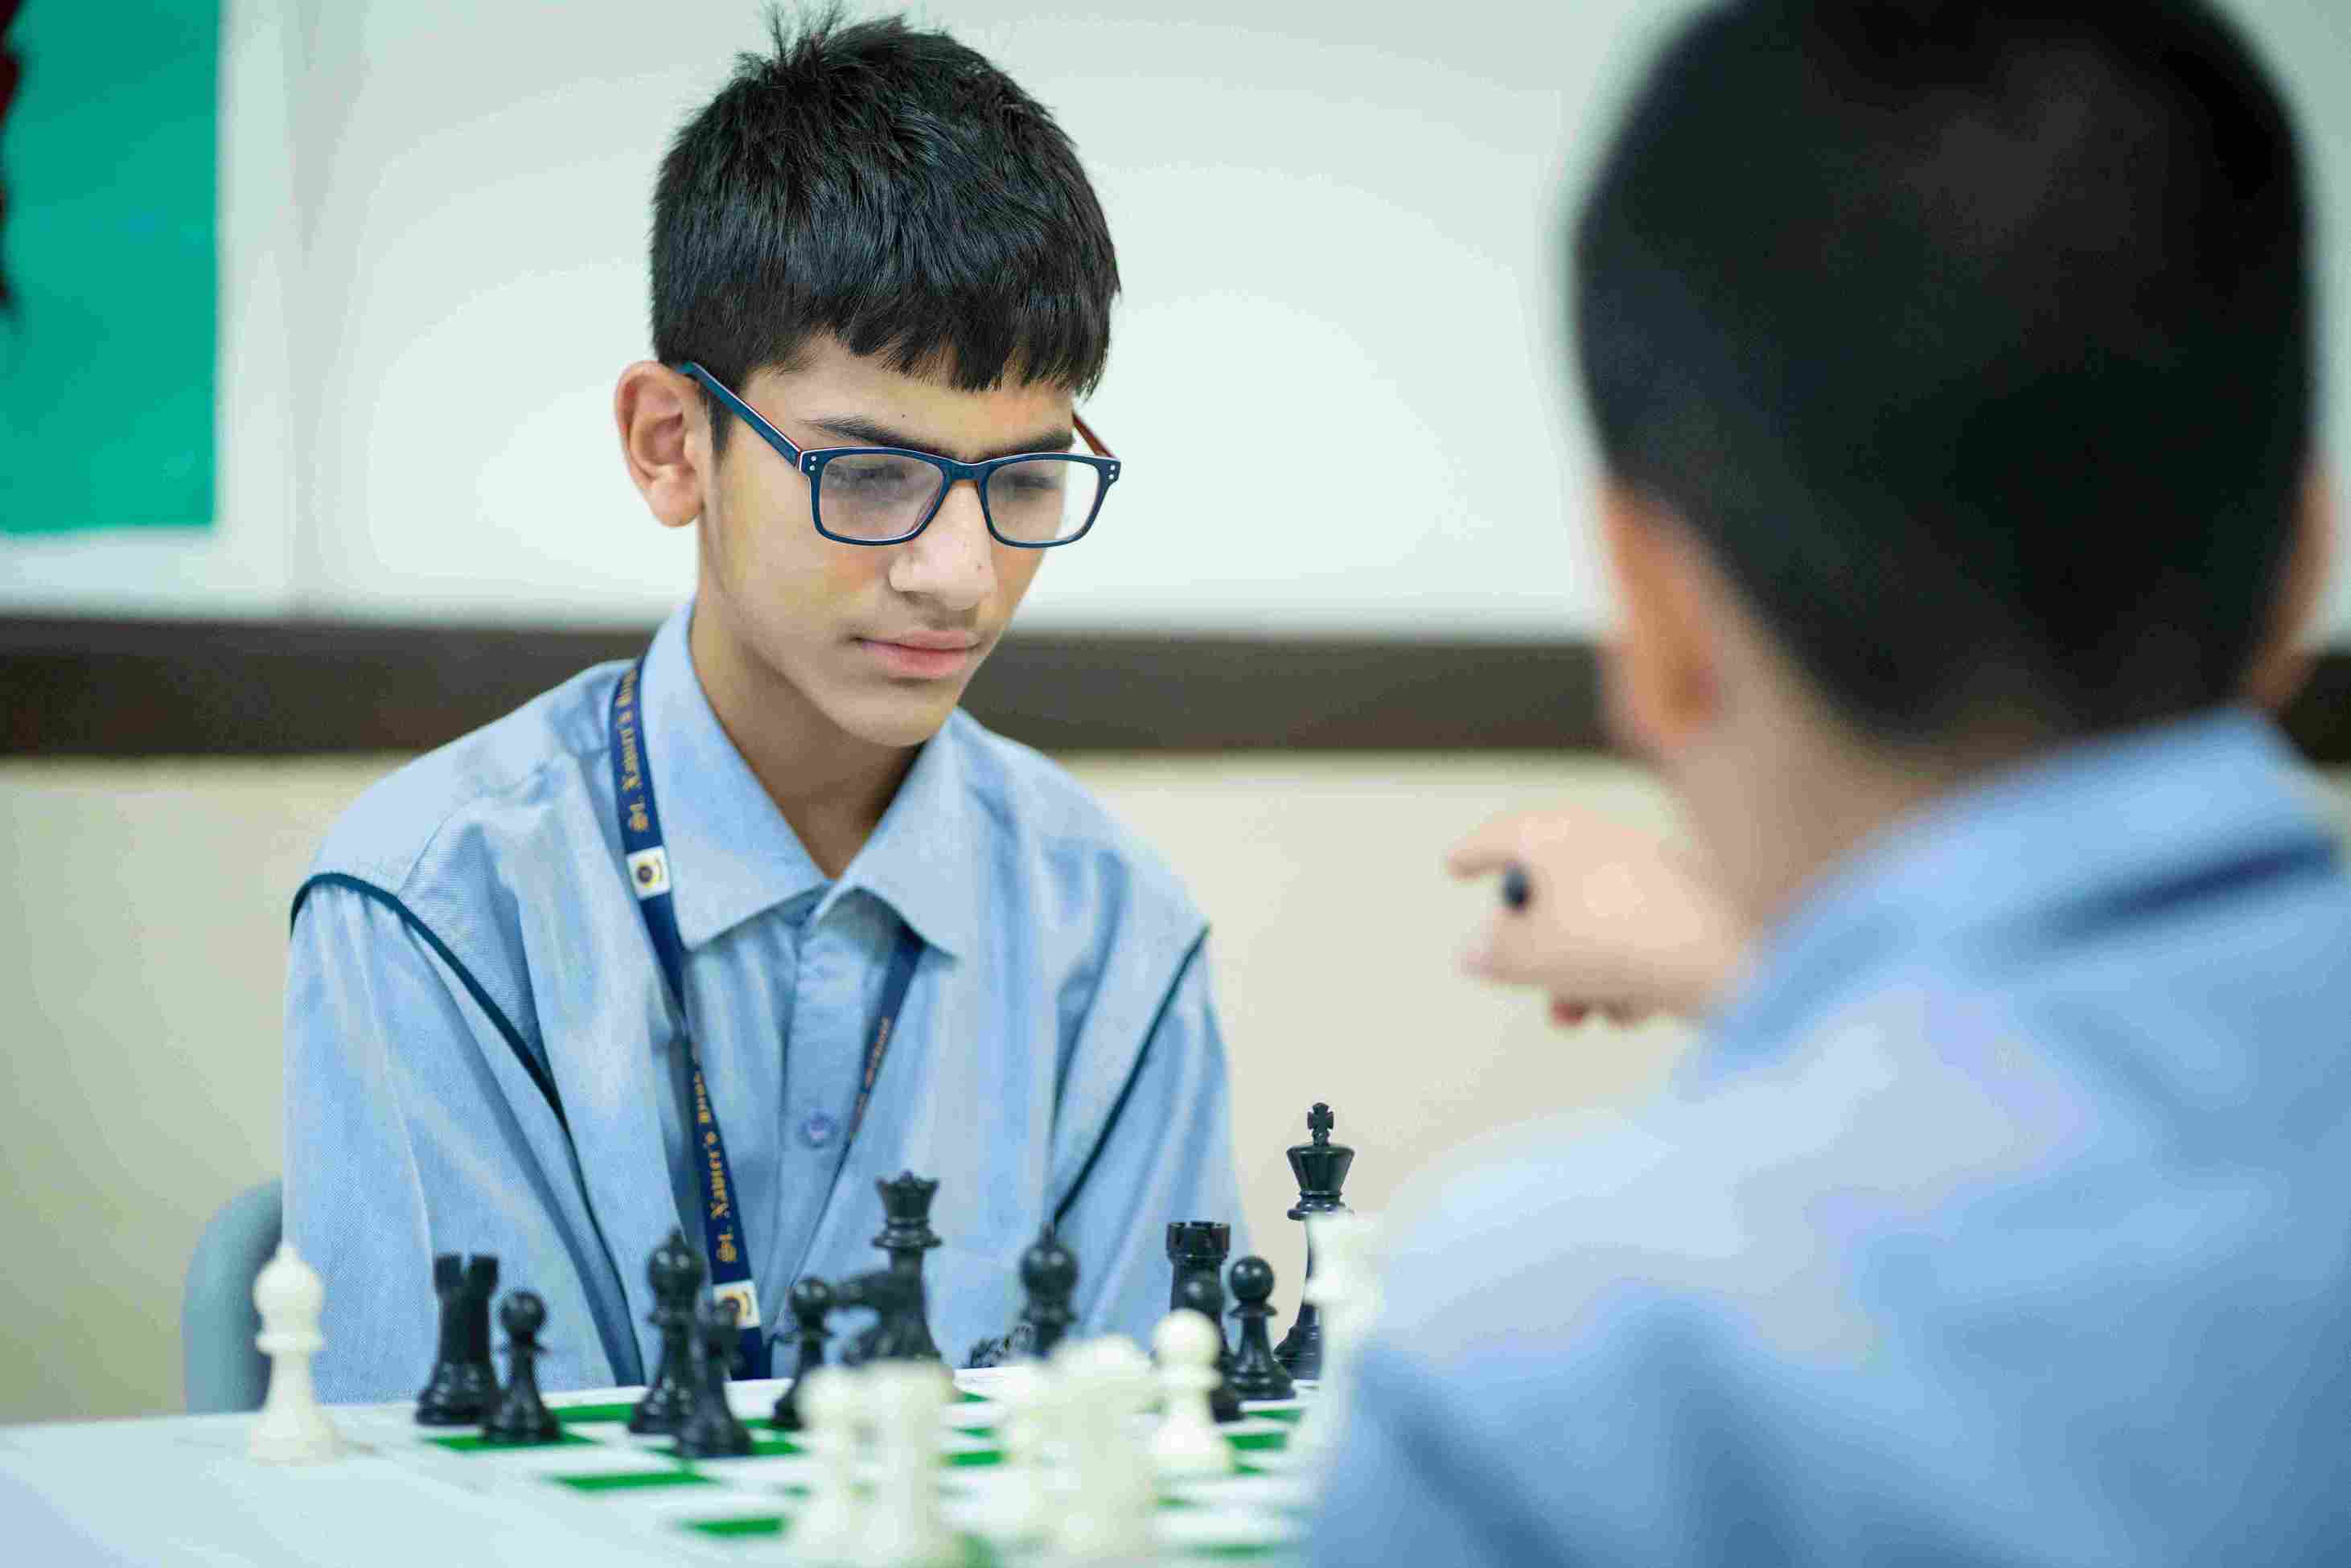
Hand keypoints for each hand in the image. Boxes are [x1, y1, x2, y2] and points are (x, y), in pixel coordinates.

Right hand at [1447, 804, 1747, 1023]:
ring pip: (1592, 924)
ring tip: (1574, 1016)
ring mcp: (1651, 873)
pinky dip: (1623, 976)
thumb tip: (1477, 950)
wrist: (1729, 956)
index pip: (1502, 834)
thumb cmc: (1613, 942)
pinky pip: (1636, 940)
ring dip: (1574, 974)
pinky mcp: (1690, 909)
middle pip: (1549, 888)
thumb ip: (1492, 953)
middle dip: (1531, 947)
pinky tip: (1632, 1009)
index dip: (1473, 853)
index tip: (1454, 867)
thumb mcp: (1529, 956)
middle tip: (1518, 977)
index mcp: (1558, 833)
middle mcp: (1605, 841)